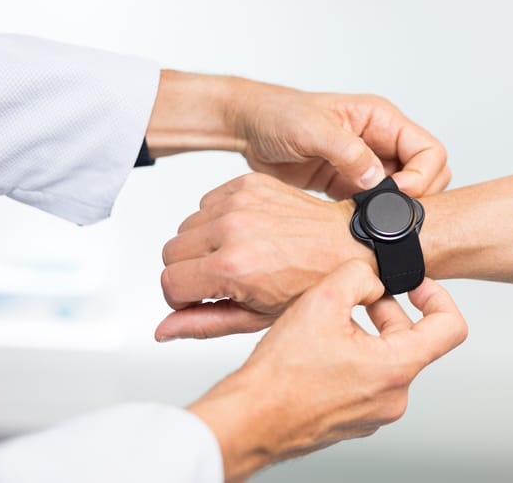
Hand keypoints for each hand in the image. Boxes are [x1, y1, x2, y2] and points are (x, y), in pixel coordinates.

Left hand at [147, 71, 449, 198]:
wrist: (248, 128)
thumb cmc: (277, 115)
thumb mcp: (310, 127)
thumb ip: (346, 151)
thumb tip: (376, 180)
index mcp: (382, 120)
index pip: (430, 151)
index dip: (423, 177)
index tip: (399, 195)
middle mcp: (382, 142)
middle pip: (427, 176)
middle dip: (417, 199)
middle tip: (388, 216)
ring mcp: (369, 167)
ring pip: (406, 196)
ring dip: (396, 213)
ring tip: (370, 224)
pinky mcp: (352, 187)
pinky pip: (378, 207)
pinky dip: (375, 220)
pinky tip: (355, 228)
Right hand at [157, 172, 371, 340]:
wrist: (349, 244)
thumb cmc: (312, 283)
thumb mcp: (258, 316)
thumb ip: (204, 323)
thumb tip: (163, 329)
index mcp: (233, 266)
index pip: (169, 283)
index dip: (181, 298)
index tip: (201, 299)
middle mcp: (232, 229)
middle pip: (170, 252)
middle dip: (188, 271)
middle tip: (222, 279)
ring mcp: (240, 202)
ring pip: (186, 226)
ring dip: (203, 244)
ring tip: (238, 255)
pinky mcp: (248, 183)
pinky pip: (207, 202)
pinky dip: (218, 219)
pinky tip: (246, 233)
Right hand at [187, 260, 467, 481]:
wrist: (249, 419)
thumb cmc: (280, 376)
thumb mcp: (321, 301)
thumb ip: (359, 276)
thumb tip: (372, 278)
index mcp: (396, 368)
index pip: (451, 327)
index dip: (437, 297)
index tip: (417, 287)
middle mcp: (393, 396)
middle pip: (413, 341)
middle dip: (388, 312)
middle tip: (360, 298)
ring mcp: (374, 412)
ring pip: (388, 359)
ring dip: (367, 333)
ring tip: (332, 321)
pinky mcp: (355, 419)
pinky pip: (369, 380)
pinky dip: (354, 357)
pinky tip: (321, 348)